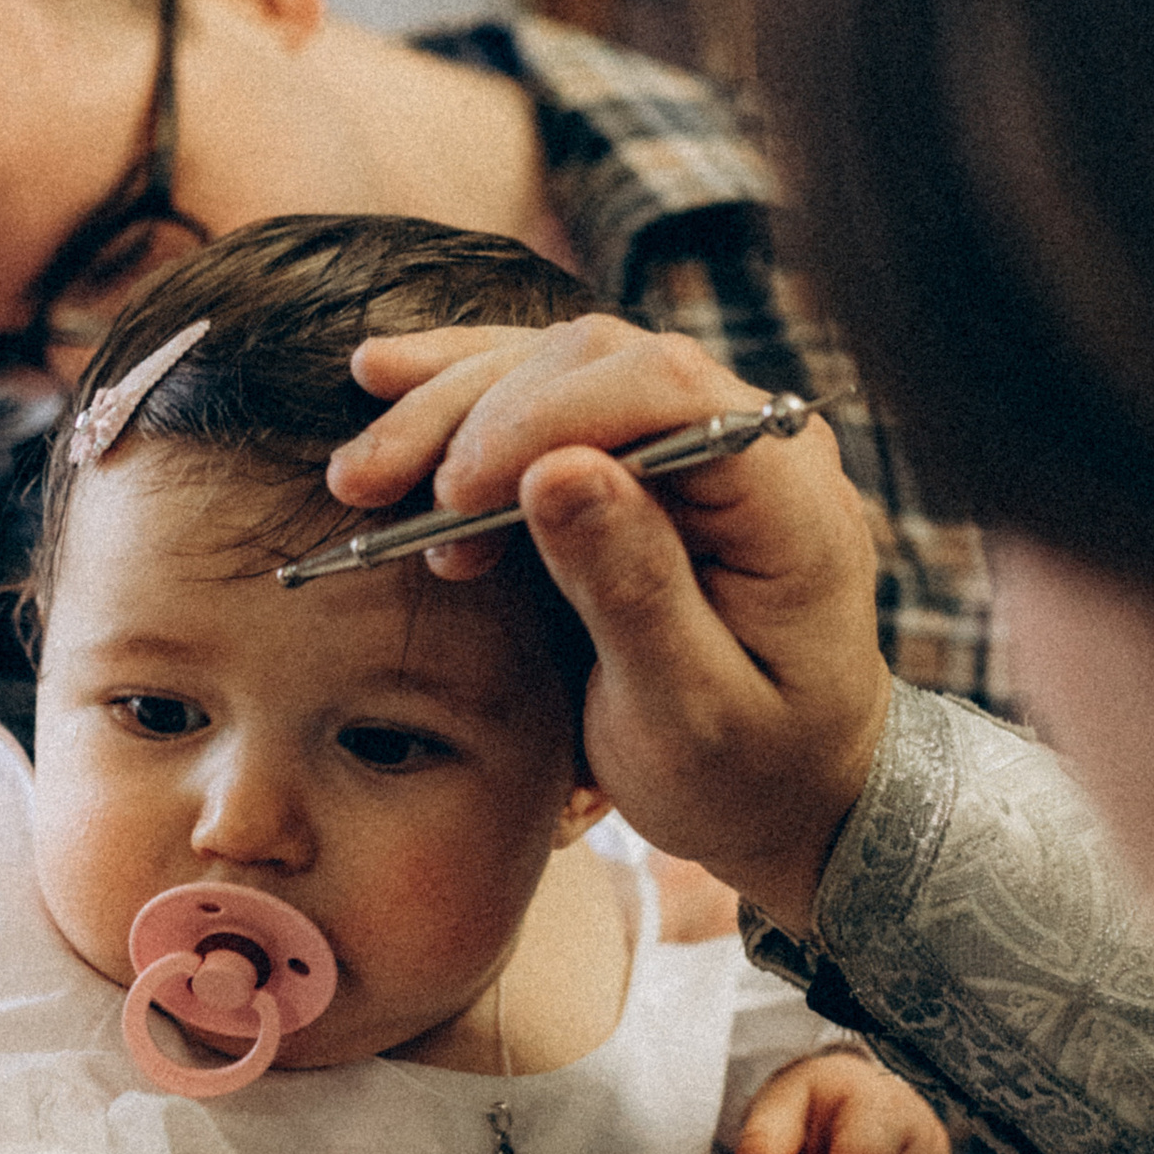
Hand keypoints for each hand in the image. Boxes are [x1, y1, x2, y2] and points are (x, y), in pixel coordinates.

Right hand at [333, 318, 891, 925]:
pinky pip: (554, 389)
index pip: (668, 391)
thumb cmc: (749, 770)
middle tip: (370, 487)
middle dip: (473, 413)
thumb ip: (633, 589)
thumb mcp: (689, 711)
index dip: (546, 416)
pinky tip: (385, 378)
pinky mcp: (651, 448)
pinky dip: (467, 390)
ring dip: (449, 405)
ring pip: (560, 363)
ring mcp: (702, 434)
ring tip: (360, 473)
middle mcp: (754, 438)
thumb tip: (556, 471)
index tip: (455, 492)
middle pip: (599, 361)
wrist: (793, 792)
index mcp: (789, 497)